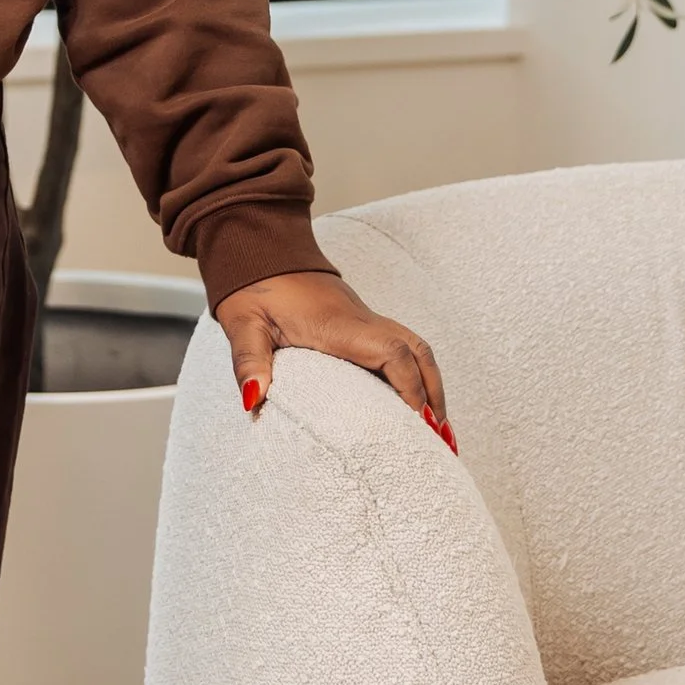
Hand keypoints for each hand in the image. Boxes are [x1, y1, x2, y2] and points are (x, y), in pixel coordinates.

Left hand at [214, 270, 455, 450]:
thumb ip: (249, 360)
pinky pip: (401, 346)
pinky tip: (414, 397)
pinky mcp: (360, 321)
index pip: (392, 353)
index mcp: (337, 325)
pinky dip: (415, 372)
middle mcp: (361, 321)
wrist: (261, 250)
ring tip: (438, 424)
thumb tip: (254, 399)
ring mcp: (364, 319)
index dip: (411, 388)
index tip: (420, 423)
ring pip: (415, 347)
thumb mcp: (243, 324)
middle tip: (441, 434)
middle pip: (417, 351)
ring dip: (430, 383)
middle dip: (433, 392)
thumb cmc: (253, 288)